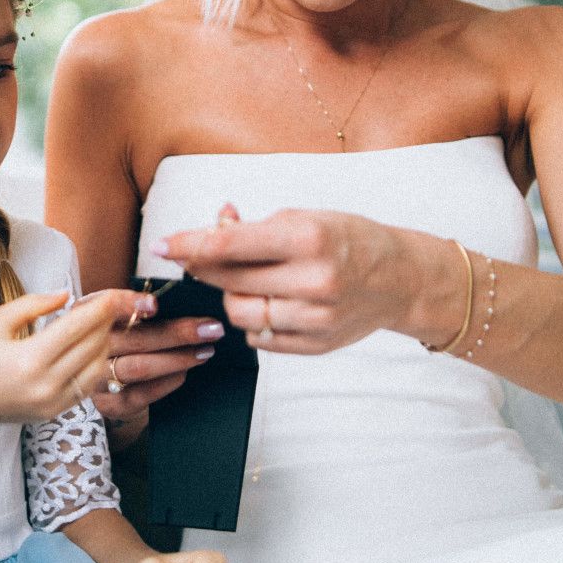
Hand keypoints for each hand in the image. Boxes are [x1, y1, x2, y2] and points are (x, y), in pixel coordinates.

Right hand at [0, 290, 137, 424]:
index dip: (102, 308)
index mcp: (30, 359)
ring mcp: (52, 404)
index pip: (79, 327)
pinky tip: (90, 348)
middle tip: (113, 304)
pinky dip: (94, 365)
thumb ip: (35, 304)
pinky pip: (87, 387)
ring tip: (101, 324)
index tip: (116, 293)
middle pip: (94, 347)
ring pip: (97, 369)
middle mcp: (46, 385)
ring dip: (104, 344)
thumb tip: (67, 294)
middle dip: (107, 322)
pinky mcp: (54, 413)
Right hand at [98, 308, 221, 423]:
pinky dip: (166, 383)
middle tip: (210, 328)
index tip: (156, 304)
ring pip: (137, 367)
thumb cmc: (118, 336)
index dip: (128, 303)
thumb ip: (138, 306)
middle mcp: (85, 348)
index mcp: (87, 315)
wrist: (99, 378)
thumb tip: (183, 300)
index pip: (105, 306)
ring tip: (205, 351)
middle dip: (175, 333)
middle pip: (132, 339)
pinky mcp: (109, 405)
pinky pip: (140, 395)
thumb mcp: (117, 314)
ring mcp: (95, 379)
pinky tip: (185, 373)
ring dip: (176, 359)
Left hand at [157, 203, 419, 354]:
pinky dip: (254, 320)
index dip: (189, 245)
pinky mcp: (315, 346)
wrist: (401, 279)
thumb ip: (254, 227)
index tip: (161, 245)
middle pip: (229, 281)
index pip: (230, 245)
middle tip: (197, 258)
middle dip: (205, 267)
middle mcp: (313, 281)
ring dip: (231, 295)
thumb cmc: (347, 239)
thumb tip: (211, 225)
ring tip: (249, 279)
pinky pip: (259, 338)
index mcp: (309, 239)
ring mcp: (315, 319)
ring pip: (239, 313)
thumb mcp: (305, 217)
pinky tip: (270, 301)